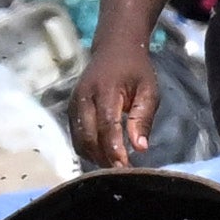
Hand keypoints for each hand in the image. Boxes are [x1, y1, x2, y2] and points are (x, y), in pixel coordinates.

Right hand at [71, 36, 159, 167]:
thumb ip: (143, 118)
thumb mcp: (149, 89)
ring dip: (96, 157)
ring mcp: (74, 103)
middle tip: (122, 172)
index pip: (106, 124)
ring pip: (79, 140)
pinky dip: (89, 150)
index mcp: (105, 89)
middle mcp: (84, 97)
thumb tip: (140, 148)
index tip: (126, 167)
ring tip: (115, 165)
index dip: (114, 148)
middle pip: (88, 136)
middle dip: (104, 158)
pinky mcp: (71, 110)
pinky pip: (76, 137)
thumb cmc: (135, 69)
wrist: (114, 48)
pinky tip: (104, 154)